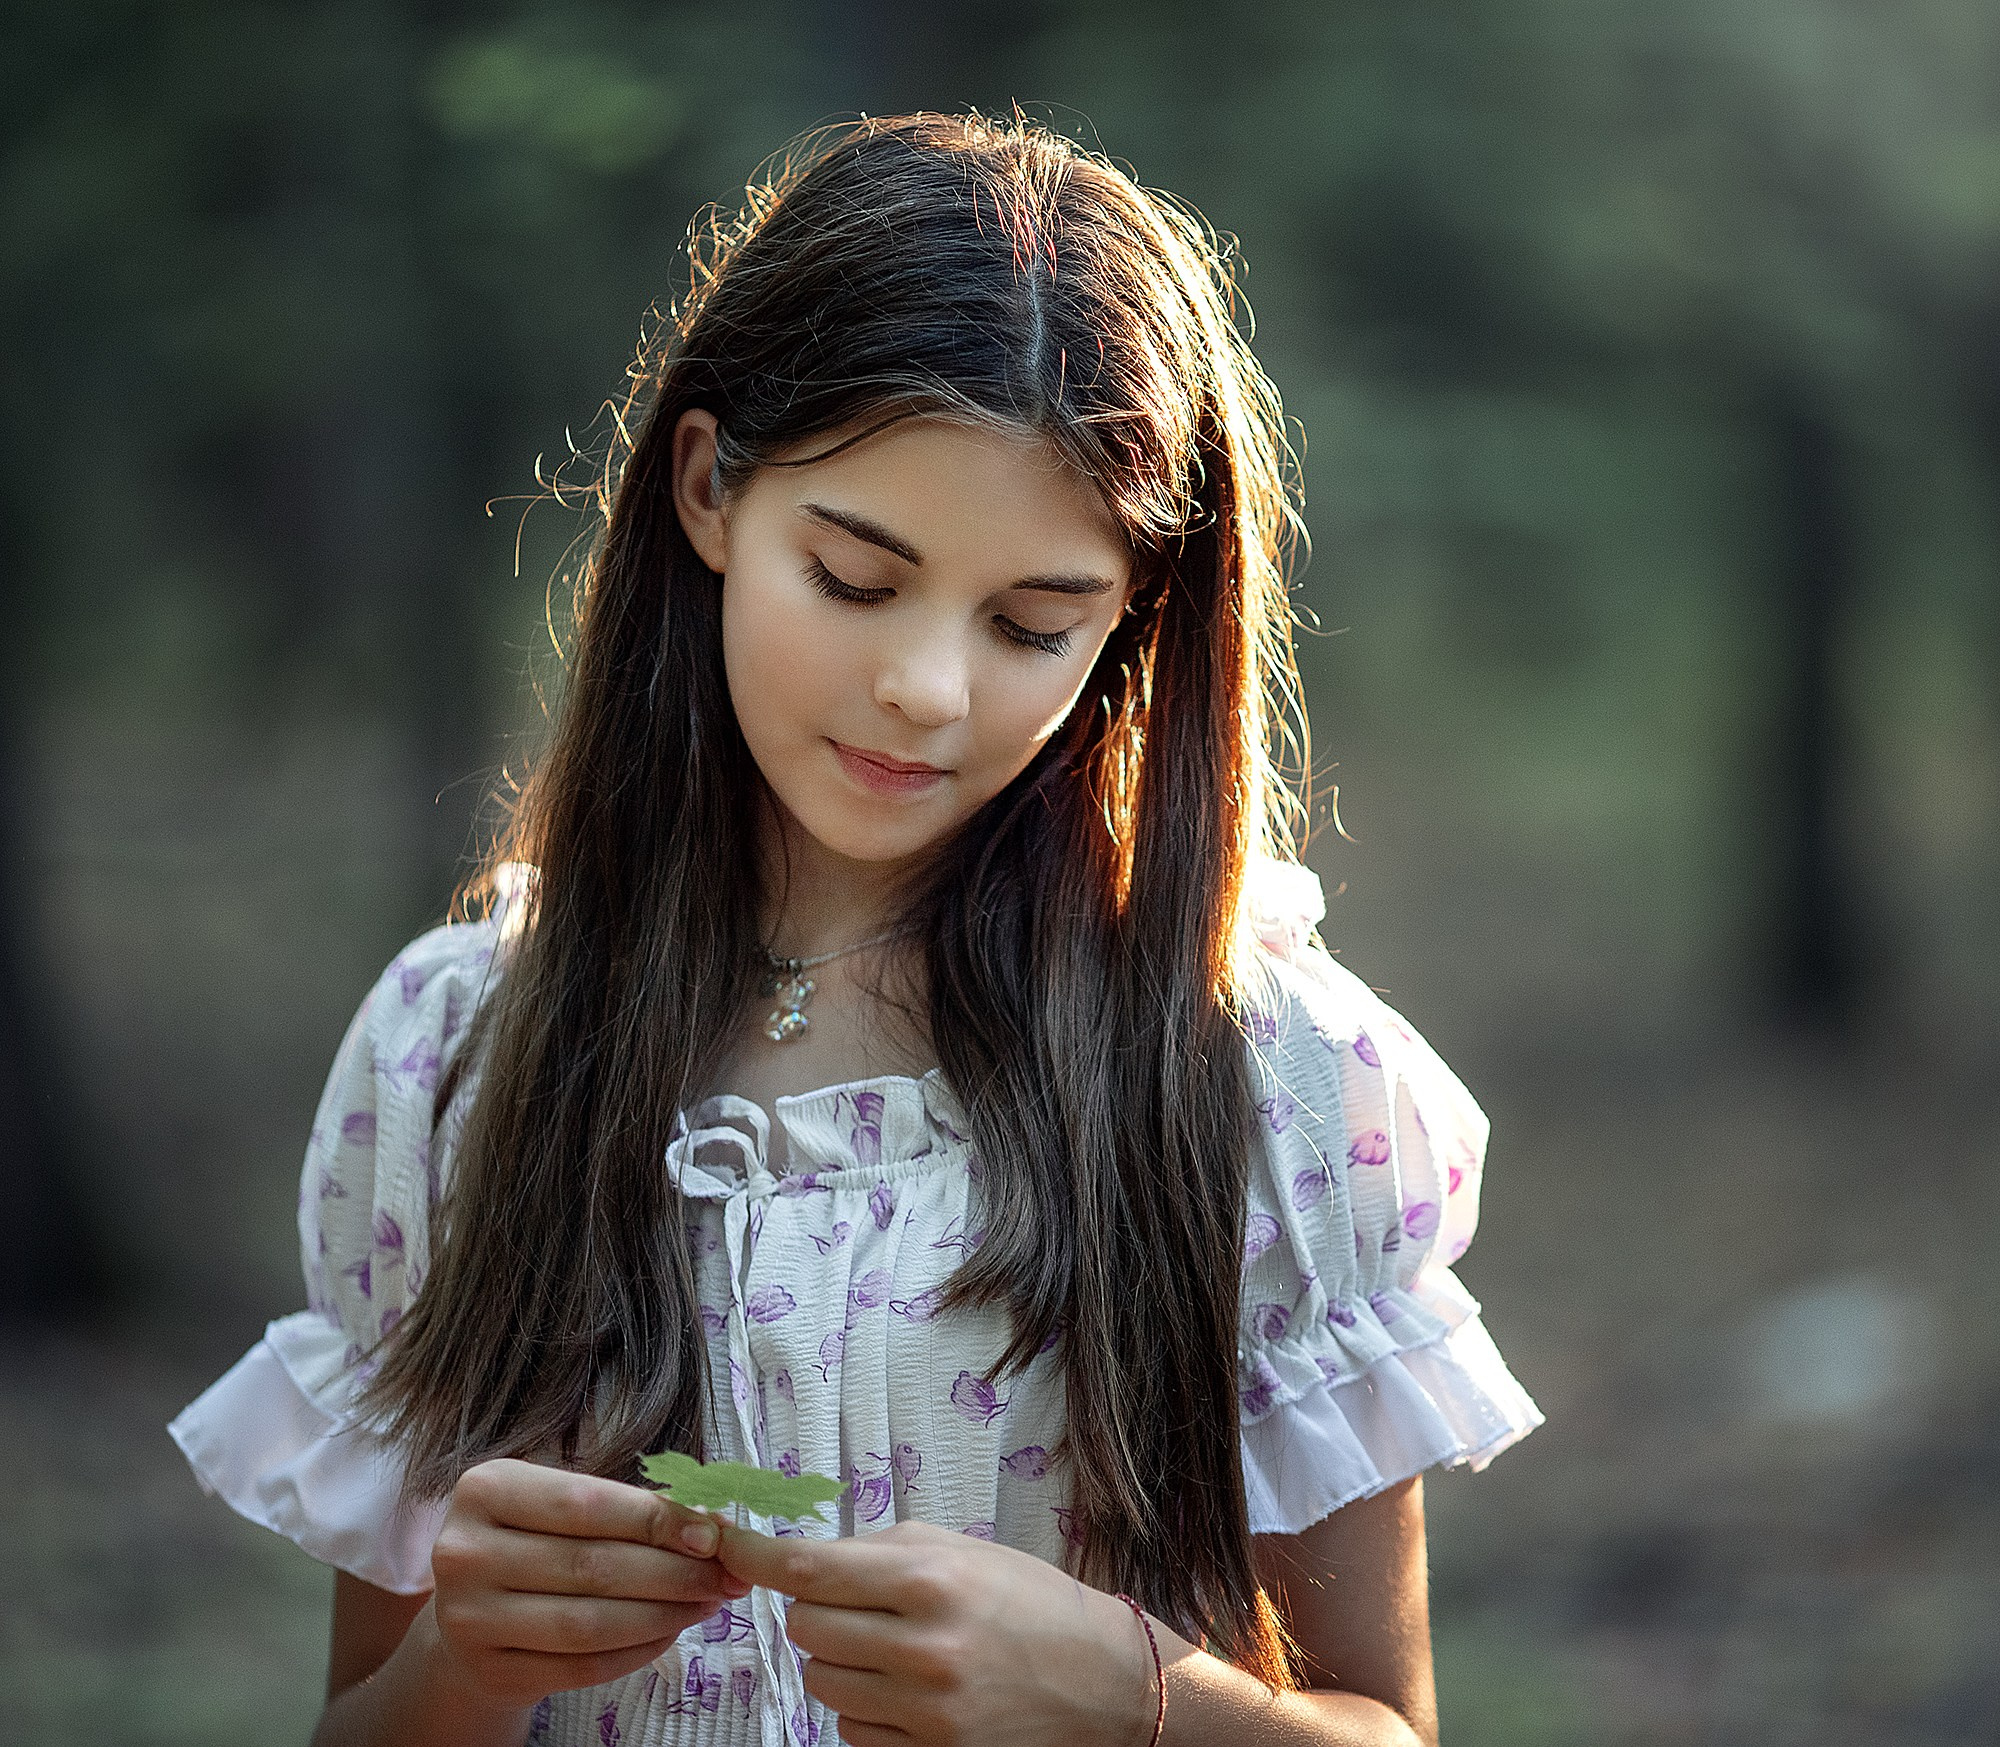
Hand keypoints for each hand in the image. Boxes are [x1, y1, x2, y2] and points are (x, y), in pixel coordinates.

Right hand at [422, 1457, 753, 1710]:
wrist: (470, 1612)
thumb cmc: (532, 1540)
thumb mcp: (562, 1503)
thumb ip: (627, 1507)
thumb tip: (713, 1525)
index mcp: (485, 1489)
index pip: (586, 1505)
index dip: (656, 1520)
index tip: (713, 1534)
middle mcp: (465, 1552)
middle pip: (592, 1565)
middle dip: (674, 1572)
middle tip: (727, 1574)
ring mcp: (470, 1619)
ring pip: (590, 1623)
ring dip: (663, 1614)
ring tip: (708, 1602)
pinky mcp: (491, 1671)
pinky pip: (581, 1666)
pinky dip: (637, 1651)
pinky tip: (669, 1633)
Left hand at [717, 1518, 1157, 1746]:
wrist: (1104, 1683)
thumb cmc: (1030, 1603)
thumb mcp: (961, 1550)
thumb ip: (881, 1551)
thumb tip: (805, 1558)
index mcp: (928, 1581)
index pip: (807, 1569)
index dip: (751, 1554)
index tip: (718, 1540)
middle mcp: (921, 1648)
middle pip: (803, 1630)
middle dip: (816, 1613)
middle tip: (857, 1606)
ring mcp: (924, 1713)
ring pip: (821, 1683)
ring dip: (839, 1663)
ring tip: (892, 1650)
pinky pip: (851, 1733)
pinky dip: (864, 1710)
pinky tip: (909, 1693)